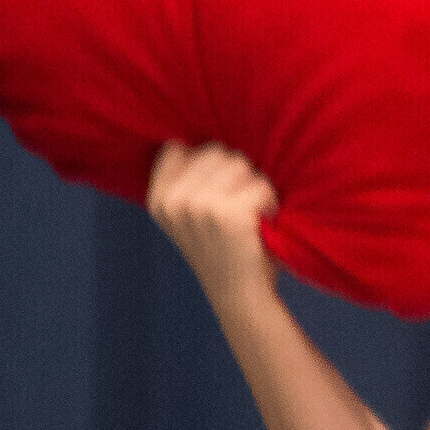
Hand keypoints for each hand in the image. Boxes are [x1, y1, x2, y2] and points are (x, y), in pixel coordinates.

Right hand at [147, 142, 279, 302]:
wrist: (240, 296)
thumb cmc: (226, 248)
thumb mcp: (192, 214)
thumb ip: (190, 179)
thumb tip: (199, 133)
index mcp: (159, 199)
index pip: (180, 148)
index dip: (209, 164)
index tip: (218, 192)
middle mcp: (173, 201)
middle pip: (217, 152)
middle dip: (238, 176)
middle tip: (239, 211)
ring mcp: (197, 206)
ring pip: (241, 164)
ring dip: (256, 189)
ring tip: (250, 217)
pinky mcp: (226, 213)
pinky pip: (262, 185)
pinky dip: (271, 203)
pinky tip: (262, 225)